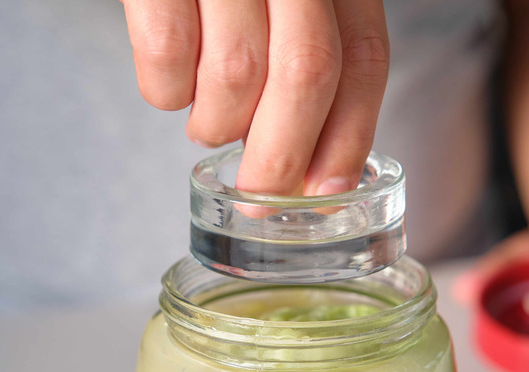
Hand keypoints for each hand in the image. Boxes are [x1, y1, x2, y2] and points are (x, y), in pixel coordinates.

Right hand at [122, 0, 387, 195]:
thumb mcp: (290, 8)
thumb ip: (308, 66)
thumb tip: (310, 172)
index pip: (363, 59)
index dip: (349, 136)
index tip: (329, 191)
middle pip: (307, 73)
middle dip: (282, 155)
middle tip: (260, 197)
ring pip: (237, 73)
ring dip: (218, 124)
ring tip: (208, 125)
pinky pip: (166, 52)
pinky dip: (167, 91)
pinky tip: (174, 87)